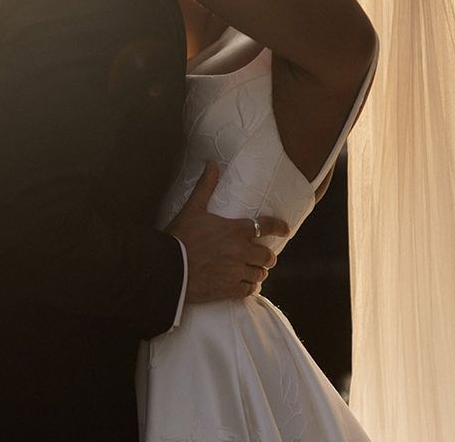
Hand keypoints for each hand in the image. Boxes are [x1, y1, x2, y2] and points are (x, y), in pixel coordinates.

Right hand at [168, 162, 289, 303]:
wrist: (168, 267)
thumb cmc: (179, 236)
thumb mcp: (192, 208)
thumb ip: (206, 186)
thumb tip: (212, 163)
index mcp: (235, 230)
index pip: (266, 226)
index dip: (279, 227)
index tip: (286, 229)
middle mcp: (240, 251)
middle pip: (268, 256)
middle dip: (267, 256)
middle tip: (262, 256)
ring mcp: (236, 272)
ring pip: (260, 275)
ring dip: (258, 272)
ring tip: (252, 270)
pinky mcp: (228, 289)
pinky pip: (249, 290)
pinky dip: (249, 287)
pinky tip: (245, 285)